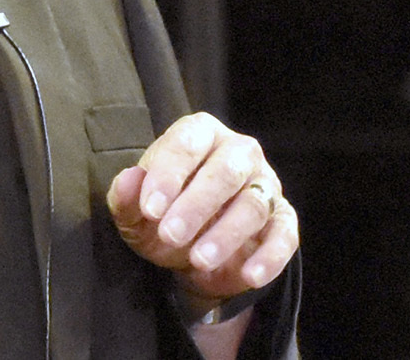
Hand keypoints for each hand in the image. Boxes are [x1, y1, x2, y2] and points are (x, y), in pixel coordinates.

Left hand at [105, 112, 298, 307]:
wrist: (190, 252)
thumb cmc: (161, 216)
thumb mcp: (134, 212)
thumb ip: (125, 196)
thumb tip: (127, 180)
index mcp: (199, 133)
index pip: (186, 145)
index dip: (168, 176)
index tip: (150, 210)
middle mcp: (237, 151)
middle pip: (225, 172)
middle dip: (196, 205)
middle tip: (170, 235)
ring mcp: (265, 183)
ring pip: (254, 204)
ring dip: (226, 234)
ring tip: (198, 260)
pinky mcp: (282, 218)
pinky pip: (284, 234)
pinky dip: (269, 256)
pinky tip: (248, 276)